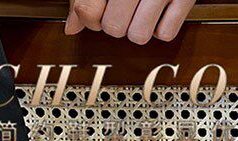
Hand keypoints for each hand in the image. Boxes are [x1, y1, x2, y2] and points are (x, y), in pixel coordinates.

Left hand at [65, 0, 195, 43]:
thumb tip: (72, 27)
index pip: (89, 10)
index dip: (90, 16)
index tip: (96, 10)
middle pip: (113, 27)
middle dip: (114, 22)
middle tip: (121, 8)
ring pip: (138, 35)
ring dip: (137, 29)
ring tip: (139, 11)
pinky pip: (165, 33)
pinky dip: (160, 28)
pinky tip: (158, 11)